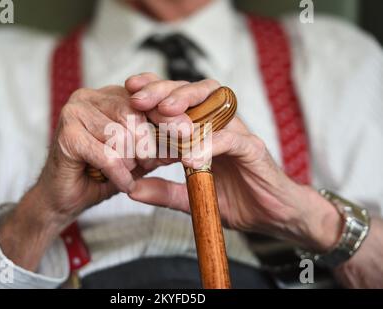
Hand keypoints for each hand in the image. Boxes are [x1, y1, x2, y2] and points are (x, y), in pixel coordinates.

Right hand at [0, 79, 190, 269]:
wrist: (66, 197)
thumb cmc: (103, 174)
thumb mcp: (140, 156)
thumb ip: (161, 143)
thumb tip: (191, 136)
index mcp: (109, 95)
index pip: (146, 96)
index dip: (169, 115)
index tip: (189, 133)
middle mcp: (90, 96)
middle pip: (135, 115)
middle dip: (150, 145)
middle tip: (150, 164)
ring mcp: (75, 112)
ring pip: (122, 135)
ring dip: (132, 161)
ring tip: (129, 173)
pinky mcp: (66, 134)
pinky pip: (107, 155)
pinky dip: (119, 174)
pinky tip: (123, 184)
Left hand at [127, 74, 342, 252]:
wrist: (273, 215)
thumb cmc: (235, 200)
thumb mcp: (192, 197)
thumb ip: (164, 191)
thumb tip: (132, 189)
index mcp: (203, 130)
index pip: (178, 100)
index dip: (155, 91)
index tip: (129, 91)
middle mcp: (219, 125)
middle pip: (193, 92)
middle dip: (164, 90)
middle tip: (139, 99)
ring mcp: (237, 134)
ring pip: (214, 104)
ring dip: (186, 104)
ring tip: (162, 114)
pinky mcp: (253, 149)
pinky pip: (231, 139)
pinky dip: (210, 144)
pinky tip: (190, 155)